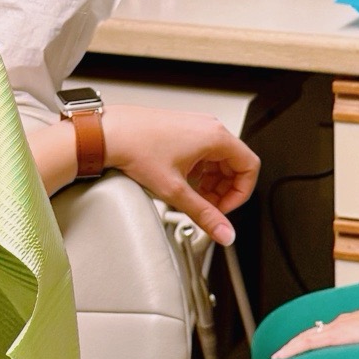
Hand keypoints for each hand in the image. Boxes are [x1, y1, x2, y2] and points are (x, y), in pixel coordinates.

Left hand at [100, 106, 258, 245]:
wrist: (109, 133)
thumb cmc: (136, 148)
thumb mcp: (175, 190)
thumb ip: (204, 215)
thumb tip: (223, 232)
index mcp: (216, 137)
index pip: (250, 167)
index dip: (241, 194)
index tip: (224, 209)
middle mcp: (209, 128)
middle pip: (235, 165)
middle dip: (224, 192)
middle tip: (208, 208)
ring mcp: (196, 127)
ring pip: (219, 160)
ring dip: (211, 183)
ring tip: (193, 198)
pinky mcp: (183, 130)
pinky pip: (204, 154)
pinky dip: (199, 172)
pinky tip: (182, 184)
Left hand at [270, 303, 358, 358]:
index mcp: (350, 324)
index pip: (324, 334)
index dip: (309, 342)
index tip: (300, 352)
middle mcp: (340, 323)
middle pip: (310, 335)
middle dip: (295, 346)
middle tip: (281, 357)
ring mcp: (337, 328)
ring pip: (304, 338)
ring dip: (290, 348)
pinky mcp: (336, 335)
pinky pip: (308, 342)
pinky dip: (292, 349)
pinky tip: (281, 358)